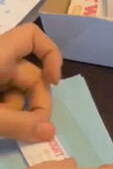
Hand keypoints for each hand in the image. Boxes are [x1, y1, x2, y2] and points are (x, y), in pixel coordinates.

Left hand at [0, 24, 61, 142]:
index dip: (49, 54)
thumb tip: (51, 133)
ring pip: (15, 90)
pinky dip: (5, 112)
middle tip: (34, 129)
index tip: (53, 82)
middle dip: (36, 102)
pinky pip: (2, 97)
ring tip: (4, 128)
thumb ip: (19, 124)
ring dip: (17, 111)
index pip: (31, 36)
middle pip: (29, 73)